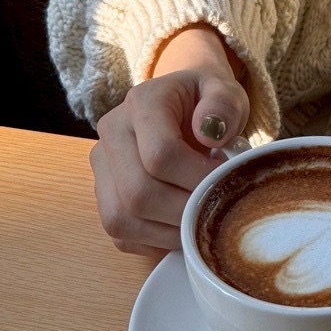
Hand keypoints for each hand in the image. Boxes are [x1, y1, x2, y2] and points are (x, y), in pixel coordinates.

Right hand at [89, 25, 249, 257]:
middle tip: (216, 211)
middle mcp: (112, 133)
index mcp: (142, 103)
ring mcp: (103, 167)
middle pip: (137, 193)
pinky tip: (183, 228)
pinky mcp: (104, 196)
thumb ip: (223, 103)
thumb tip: (210, 131)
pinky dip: (155, 242)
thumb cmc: (206, 101)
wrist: (186, 105)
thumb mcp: (224, 89)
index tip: (226, 184)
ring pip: (122, 219)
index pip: (160, 154)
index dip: (197, 179)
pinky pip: (122, 235)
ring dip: (168, 232)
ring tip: (201, 222)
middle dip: (184, 212)